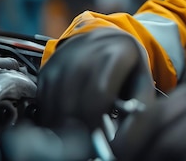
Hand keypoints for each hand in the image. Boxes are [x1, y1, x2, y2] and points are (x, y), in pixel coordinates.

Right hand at [36, 28, 154, 130]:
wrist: (107, 40)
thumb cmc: (127, 67)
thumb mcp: (142, 84)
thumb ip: (140, 112)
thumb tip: (123, 145)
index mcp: (115, 52)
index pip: (99, 91)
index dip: (97, 119)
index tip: (99, 136)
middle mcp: (85, 51)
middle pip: (74, 99)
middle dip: (79, 125)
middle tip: (87, 139)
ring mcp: (63, 58)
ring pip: (56, 102)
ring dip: (64, 123)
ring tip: (78, 132)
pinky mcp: (48, 67)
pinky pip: (44, 99)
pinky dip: (52, 116)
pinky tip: (66, 122)